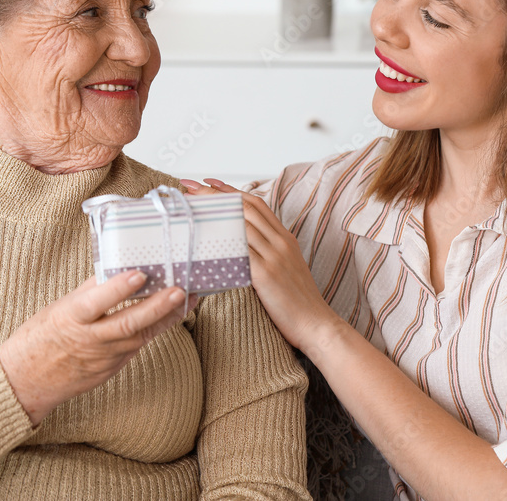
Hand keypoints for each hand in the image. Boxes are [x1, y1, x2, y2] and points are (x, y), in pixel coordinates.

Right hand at [0, 269, 197, 426]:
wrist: (26, 381)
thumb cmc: (40, 337)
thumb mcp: (60, 307)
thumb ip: (90, 291)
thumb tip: (117, 268)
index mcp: (72, 318)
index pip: (98, 302)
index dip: (119, 288)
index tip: (140, 274)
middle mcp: (91, 340)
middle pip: (129, 324)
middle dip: (159, 307)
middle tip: (181, 290)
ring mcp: (104, 358)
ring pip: (141, 337)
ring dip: (166, 318)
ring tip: (188, 299)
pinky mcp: (112, 369)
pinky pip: (137, 347)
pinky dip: (155, 330)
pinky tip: (172, 316)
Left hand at [179, 178, 337, 351]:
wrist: (316, 324)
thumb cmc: (299, 300)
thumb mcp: (287, 266)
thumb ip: (268, 251)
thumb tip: (241, 244)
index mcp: (285, 238)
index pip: (256, 204)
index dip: (231, 190)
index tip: (209, 183)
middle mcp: (280, 242)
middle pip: (244, 207)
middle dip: (215, 194)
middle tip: (190, 187)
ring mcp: (273, 257)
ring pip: (240, 224)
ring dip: (212, 213)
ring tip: (189, 208)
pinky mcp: (265, 274)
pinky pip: (239, 251)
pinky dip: (220, 241)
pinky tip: (201, 238)